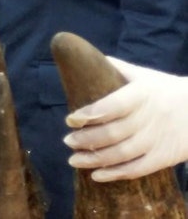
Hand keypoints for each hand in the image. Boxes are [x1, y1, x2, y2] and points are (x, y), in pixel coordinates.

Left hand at [63, 57, 187, 181]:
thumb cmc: (166, 90)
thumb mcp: (145, 76)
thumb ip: (117, 69)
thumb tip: (85, 59)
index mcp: (142, 95)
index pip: (112, 105)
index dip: (90, 113)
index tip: (70, 119)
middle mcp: (149, 118)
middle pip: (112, 132)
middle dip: (86, 139)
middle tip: (68, 140)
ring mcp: (157, 139)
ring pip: (121, 153)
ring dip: (94, 158)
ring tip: (74, 159)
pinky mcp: (164, 157)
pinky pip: (137, 169)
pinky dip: (115, 174)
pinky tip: (96, 175)